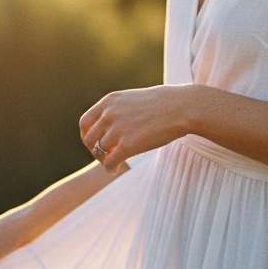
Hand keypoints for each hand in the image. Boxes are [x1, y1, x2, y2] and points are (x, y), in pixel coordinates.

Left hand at [79, 85, 195, 173]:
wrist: (182, 107)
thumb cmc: (164, 103)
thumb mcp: (133, 99)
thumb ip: (119, 110)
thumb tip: (111, 125)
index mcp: (109, 101)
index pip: (85, 122)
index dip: (87, 135)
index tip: (95, 143)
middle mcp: (109, 114)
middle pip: (89, 139)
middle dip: (95, 150)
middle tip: (106, 156)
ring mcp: (117, 130)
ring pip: (98, 152)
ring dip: (104, 160)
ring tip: (113, 163)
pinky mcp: (127, 145)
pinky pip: (109, 162)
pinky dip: (110, 168)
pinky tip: (117, 169)